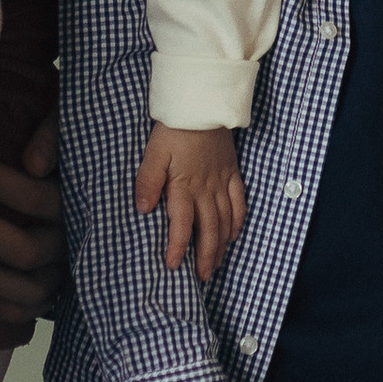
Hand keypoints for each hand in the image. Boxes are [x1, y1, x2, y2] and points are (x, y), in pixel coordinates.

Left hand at [0, 111, 65, 337]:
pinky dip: (7, 311)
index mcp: (75, 202)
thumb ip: (55, 135)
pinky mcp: (54, 292)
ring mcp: (62, 270)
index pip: (34, 197)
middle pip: (26, 249)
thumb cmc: (67, 149)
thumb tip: (33, 164)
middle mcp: (71, 241)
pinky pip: (33, 312)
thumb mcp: (68, 125)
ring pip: (29, 288)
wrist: (95, 180)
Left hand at [134, 122, 247, 281]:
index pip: (182, 224)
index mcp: (184, 186)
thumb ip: (148, 182)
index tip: (173, 265)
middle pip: (208, 229)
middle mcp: (206, 189)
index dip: (178, 247)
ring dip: (220, 245)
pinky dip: (237, 221)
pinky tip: (233, 235)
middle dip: (205, 256)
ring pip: (225, 220)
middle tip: (201, 277)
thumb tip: (143, 210)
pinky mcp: (232, 172)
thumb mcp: (153, 153)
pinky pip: (239, 202)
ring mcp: (222, 182)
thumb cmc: (175, 128)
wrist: (203, 104)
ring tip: (215, 264)